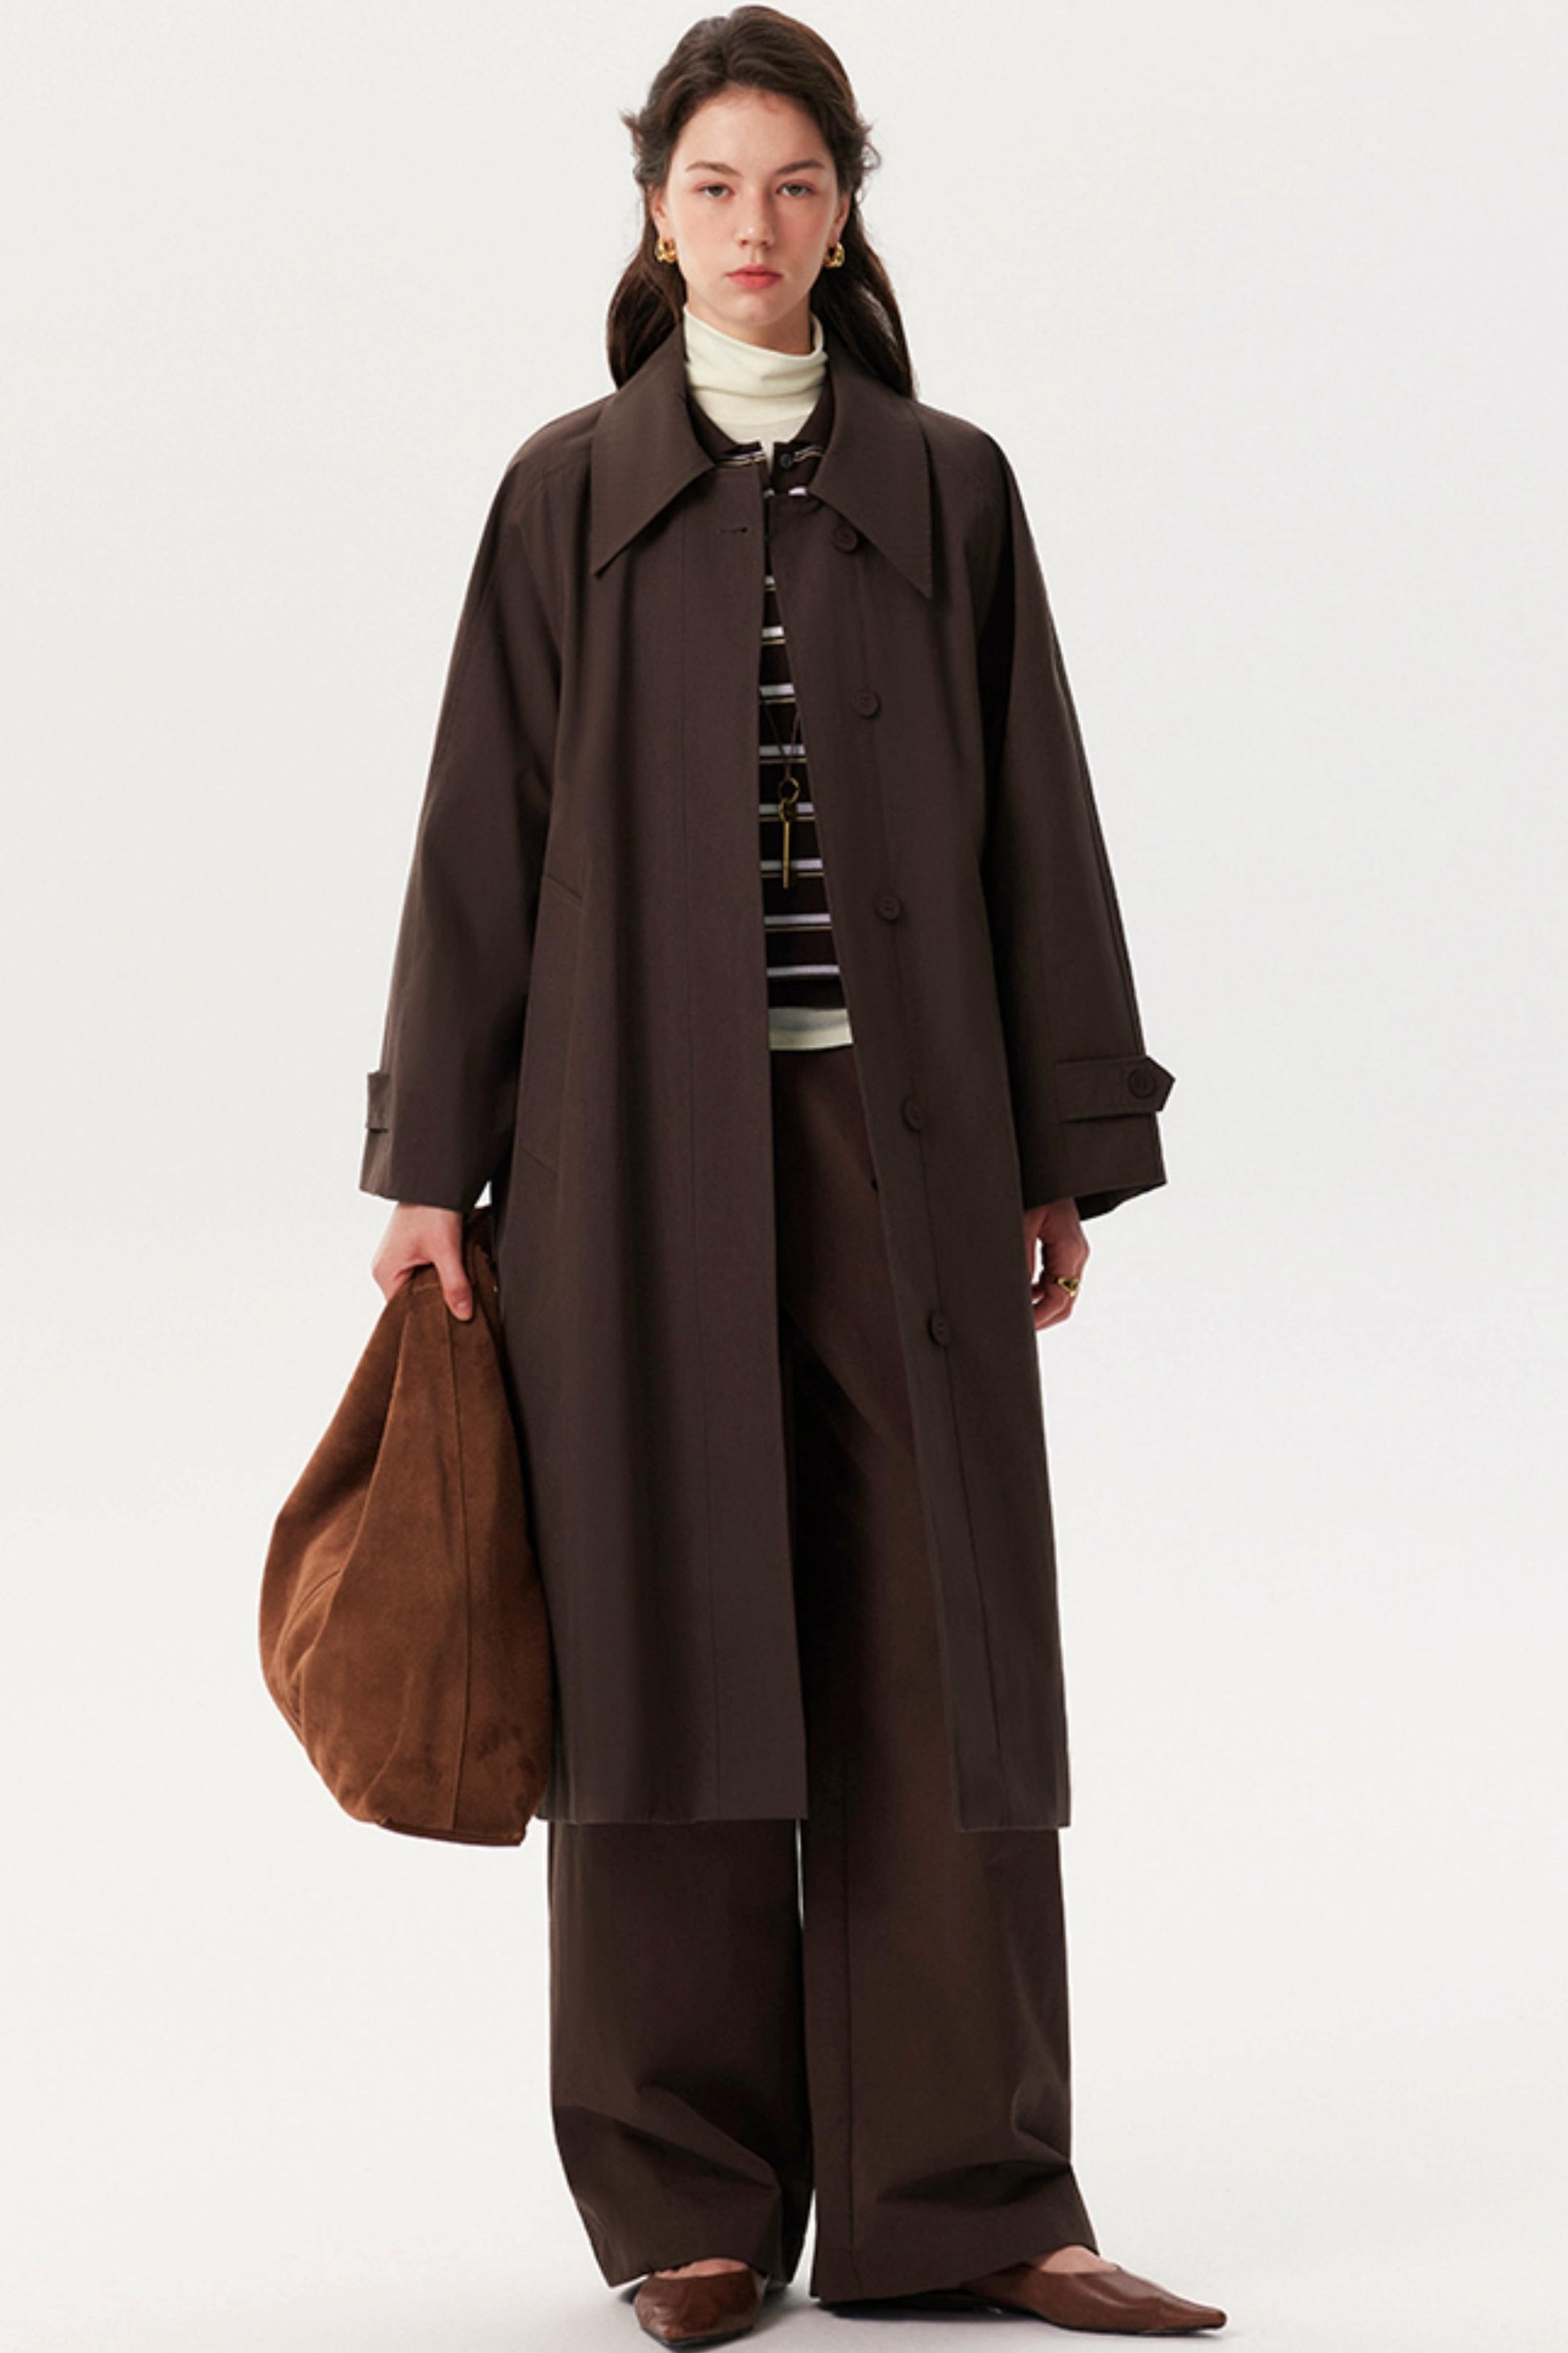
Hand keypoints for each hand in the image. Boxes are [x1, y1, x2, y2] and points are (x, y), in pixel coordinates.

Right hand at [371, 1203, 472, 1318]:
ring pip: (421, 1284)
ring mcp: (398, 1257)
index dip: (426, 1318)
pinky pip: (424, 1271)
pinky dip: (440, 1274)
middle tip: (461, 1313)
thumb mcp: (446, 1250)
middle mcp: (386, 1267)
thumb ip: (455, 1284)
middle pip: (412, 1299)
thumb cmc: (431, 1209)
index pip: (403, 1311)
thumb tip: (463, 1315)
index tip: (449, 1326)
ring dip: (440, 1287)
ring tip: (461, 1295)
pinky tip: (457, 1277)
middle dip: (436, 1303)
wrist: (433, 1178)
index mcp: (385, 1273)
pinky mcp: (411, 1249)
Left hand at [1024, 1198, 1087, 1331]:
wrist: (1050, 1169)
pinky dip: (1041, 1291)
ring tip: (1016, 1312)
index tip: (1019, 1327)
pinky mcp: (1066, 1249)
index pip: (1060, 1299)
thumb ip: (1022, 1261)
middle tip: (1016, 1327)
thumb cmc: (1038, 1189)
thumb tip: (1018, 1295)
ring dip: (1041, 1305)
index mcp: (1070, 1249)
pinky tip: (1022, 1291)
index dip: (1039, 1318)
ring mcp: (1074, 1252)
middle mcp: (1077, 1254)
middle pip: (1065, 1302)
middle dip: (1042, 1318)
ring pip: (1063, 1293)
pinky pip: (1057, 1279)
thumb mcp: (1023, 1223)